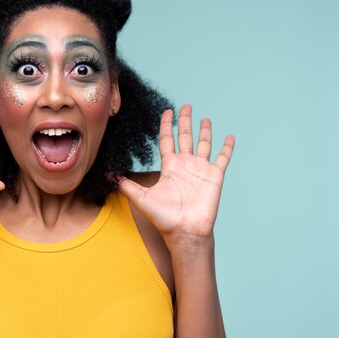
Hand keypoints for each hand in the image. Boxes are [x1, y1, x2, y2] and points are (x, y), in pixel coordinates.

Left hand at [118, 104, 233, 243]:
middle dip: (185, 122)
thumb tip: (108, 174)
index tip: (167, 112)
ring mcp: (201, 170)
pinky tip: (230, 136)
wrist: (185, 231)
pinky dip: (227, 147)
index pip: (167, 141)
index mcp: (169, 167)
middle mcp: (185, 165)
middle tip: (186, 106)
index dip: (166, 126)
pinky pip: (222, 158)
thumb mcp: (141, 198)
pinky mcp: (215, 176)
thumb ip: (126, 184)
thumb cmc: (164, 218)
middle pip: (185, 137)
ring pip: (204, 144)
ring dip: (205, 131)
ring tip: (205, 118)